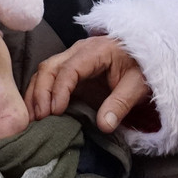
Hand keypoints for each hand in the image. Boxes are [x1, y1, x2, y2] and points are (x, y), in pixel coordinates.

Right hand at [25, 36, 148, 133]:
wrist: (144, 61)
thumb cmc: (141, 69)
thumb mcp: (138, 86)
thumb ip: (121, 104)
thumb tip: (104, 125)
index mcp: (95, 51)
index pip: (70, 68)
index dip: (60, 90)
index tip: (56, 111)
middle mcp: (78, 52)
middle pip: (49, 67)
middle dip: (41, 93)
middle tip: (40, 118)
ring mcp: (71, 60)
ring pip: (44, 72)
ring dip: (35, 94)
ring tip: (34, 119)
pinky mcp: (69, 71)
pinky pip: (48, 79)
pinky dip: (39, 95)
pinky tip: (37, 113)